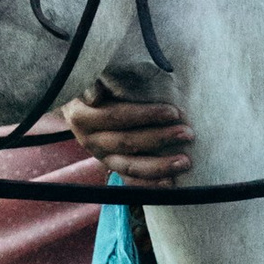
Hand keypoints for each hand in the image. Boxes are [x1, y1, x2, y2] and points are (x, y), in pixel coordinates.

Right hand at [58, 75, 193, 184]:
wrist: (76, 105)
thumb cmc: (93, 84)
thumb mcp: (90, 78)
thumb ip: (96, 81)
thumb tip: (96, 93)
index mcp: (83, 117)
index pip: (117, 116)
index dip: (146, 115)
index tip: (174, 112)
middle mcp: (90, 140)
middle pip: (127, 142)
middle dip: (160, 138)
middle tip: (188, 133)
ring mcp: (101, 157)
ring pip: (130, 166)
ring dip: (159, 166)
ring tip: (185, 162)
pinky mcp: (111, 167)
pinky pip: (130, 181)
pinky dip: (150, 185)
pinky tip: (170, 183)